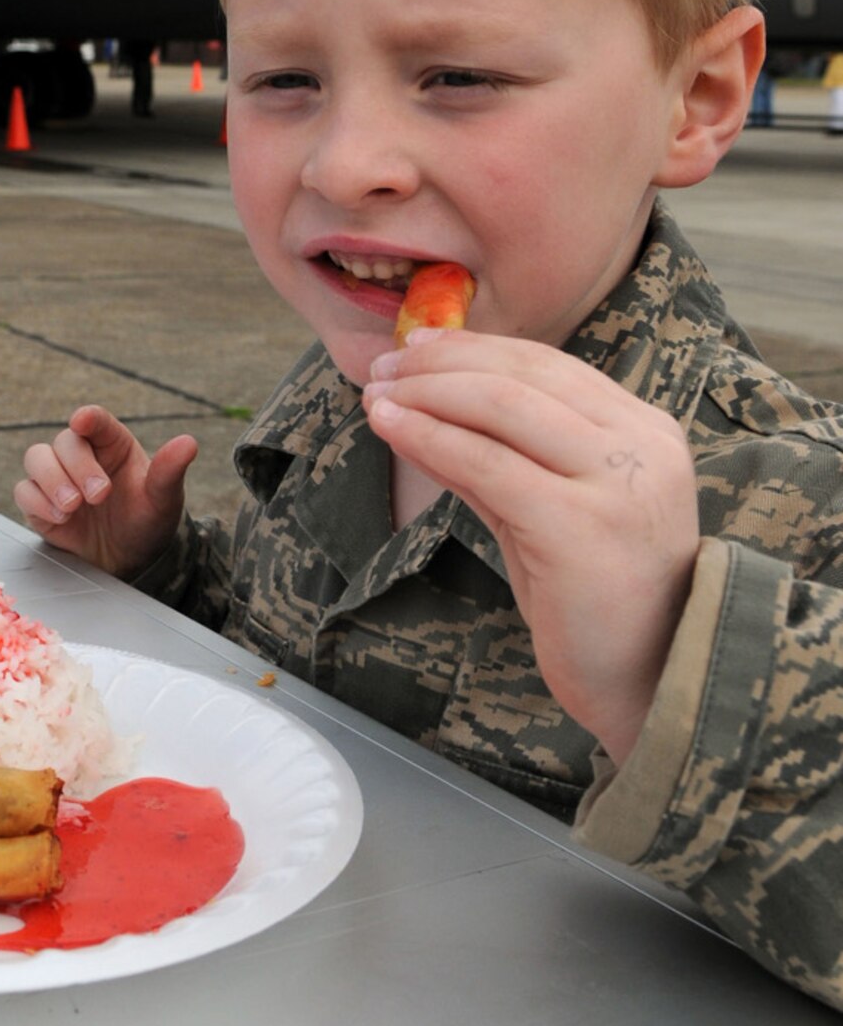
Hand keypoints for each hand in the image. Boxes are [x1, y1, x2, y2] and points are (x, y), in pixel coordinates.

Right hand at [15, 405, 197, 578]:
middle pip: (64, 442)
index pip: (95, 421)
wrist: (130, 561)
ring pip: (36, 459)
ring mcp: (58, 478)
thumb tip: (189, 443)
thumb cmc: (148, 521)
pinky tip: (62, 518)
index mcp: (112, 443)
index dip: (87, 418)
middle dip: (78, 467)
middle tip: (99, 495)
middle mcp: (82, 455)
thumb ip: (169, 471)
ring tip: (73, 506)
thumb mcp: (163, 499)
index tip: (81, 422)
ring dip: (51, 480)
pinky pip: (25, 491)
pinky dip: (38, 502)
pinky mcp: (40, 503)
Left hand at [361, 331, 699, 762]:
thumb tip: (423, 405)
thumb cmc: (596, 597)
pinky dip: (430, 438)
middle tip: (382, 370)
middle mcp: (640, 444)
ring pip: (502, 407)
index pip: (548, 365)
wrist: (648, 678)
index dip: (474, 349)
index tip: (415, 348)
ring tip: (376, 396)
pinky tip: (391, 429)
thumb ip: (504, 456)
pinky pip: (488, 464)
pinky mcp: (579, 526)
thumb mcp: (554, 508)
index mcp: (645, 430)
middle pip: (522, 377)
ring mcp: (615, 483)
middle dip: (442, 365)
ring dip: (427, 393)